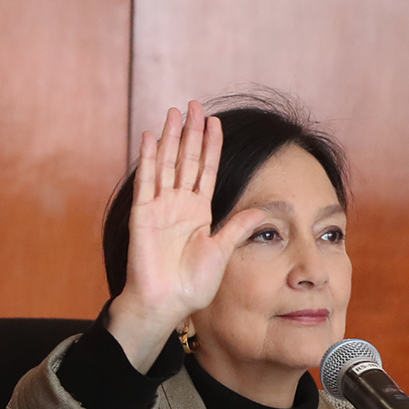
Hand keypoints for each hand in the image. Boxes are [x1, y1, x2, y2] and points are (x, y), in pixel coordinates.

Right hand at [105, 102, 269, 370]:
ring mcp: (160, 207)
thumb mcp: (223, 251)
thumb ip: (239, 226)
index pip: (207, 170)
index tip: (216, 122)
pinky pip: (147, 180)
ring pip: (168, 163)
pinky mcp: (143, 214)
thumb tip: (264, 208)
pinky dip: (149, 157)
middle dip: (192, 132)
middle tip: (195, 105)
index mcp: (200, 212)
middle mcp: (180, 205)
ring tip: (175, 111)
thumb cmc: (192, 285)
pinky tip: (152, 136)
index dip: (212, 146)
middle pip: (187, 160)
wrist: (166, 304)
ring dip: (172, 137)